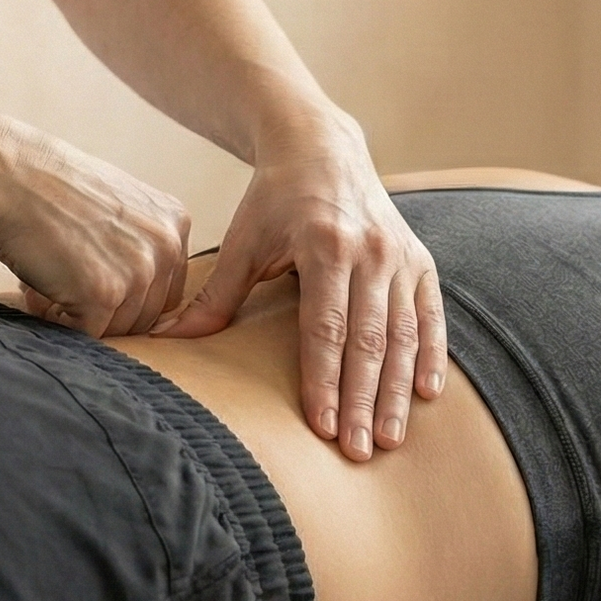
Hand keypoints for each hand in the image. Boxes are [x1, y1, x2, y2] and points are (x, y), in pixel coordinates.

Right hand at [0, 117, 192, 339]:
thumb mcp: (115, 202)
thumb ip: (137, 240)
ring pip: (118, 328)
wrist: (4, 176)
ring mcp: (138, 272)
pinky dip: (59, 323)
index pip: (165, 288)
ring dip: (79, 316)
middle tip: (61, 283)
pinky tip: (37, 292)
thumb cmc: (46, 184)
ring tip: (45, 283)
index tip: (90, 278)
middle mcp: (166, 247)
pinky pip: (88, 334)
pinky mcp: (104, 294)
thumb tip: (132, 286)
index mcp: (174, 221)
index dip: (124, 294)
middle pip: (146, 314)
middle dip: (103, 310)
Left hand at [153, 116, 444, 459]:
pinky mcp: (419, 259)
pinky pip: (430, 315)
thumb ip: (215, 296)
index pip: (325, 327)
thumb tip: (169, 341)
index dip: (324, 380)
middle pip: (368, 340)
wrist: (322, 148)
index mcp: (324, 245)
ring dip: (397, 391)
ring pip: (402, 335)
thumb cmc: (274, 199)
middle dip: (363, 401)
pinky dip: (431, 354)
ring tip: (391, 439)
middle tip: (359, 452)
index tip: (321, 428)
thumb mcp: (241, 240)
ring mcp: (399, 256)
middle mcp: (369, 251)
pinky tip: (427, 394)